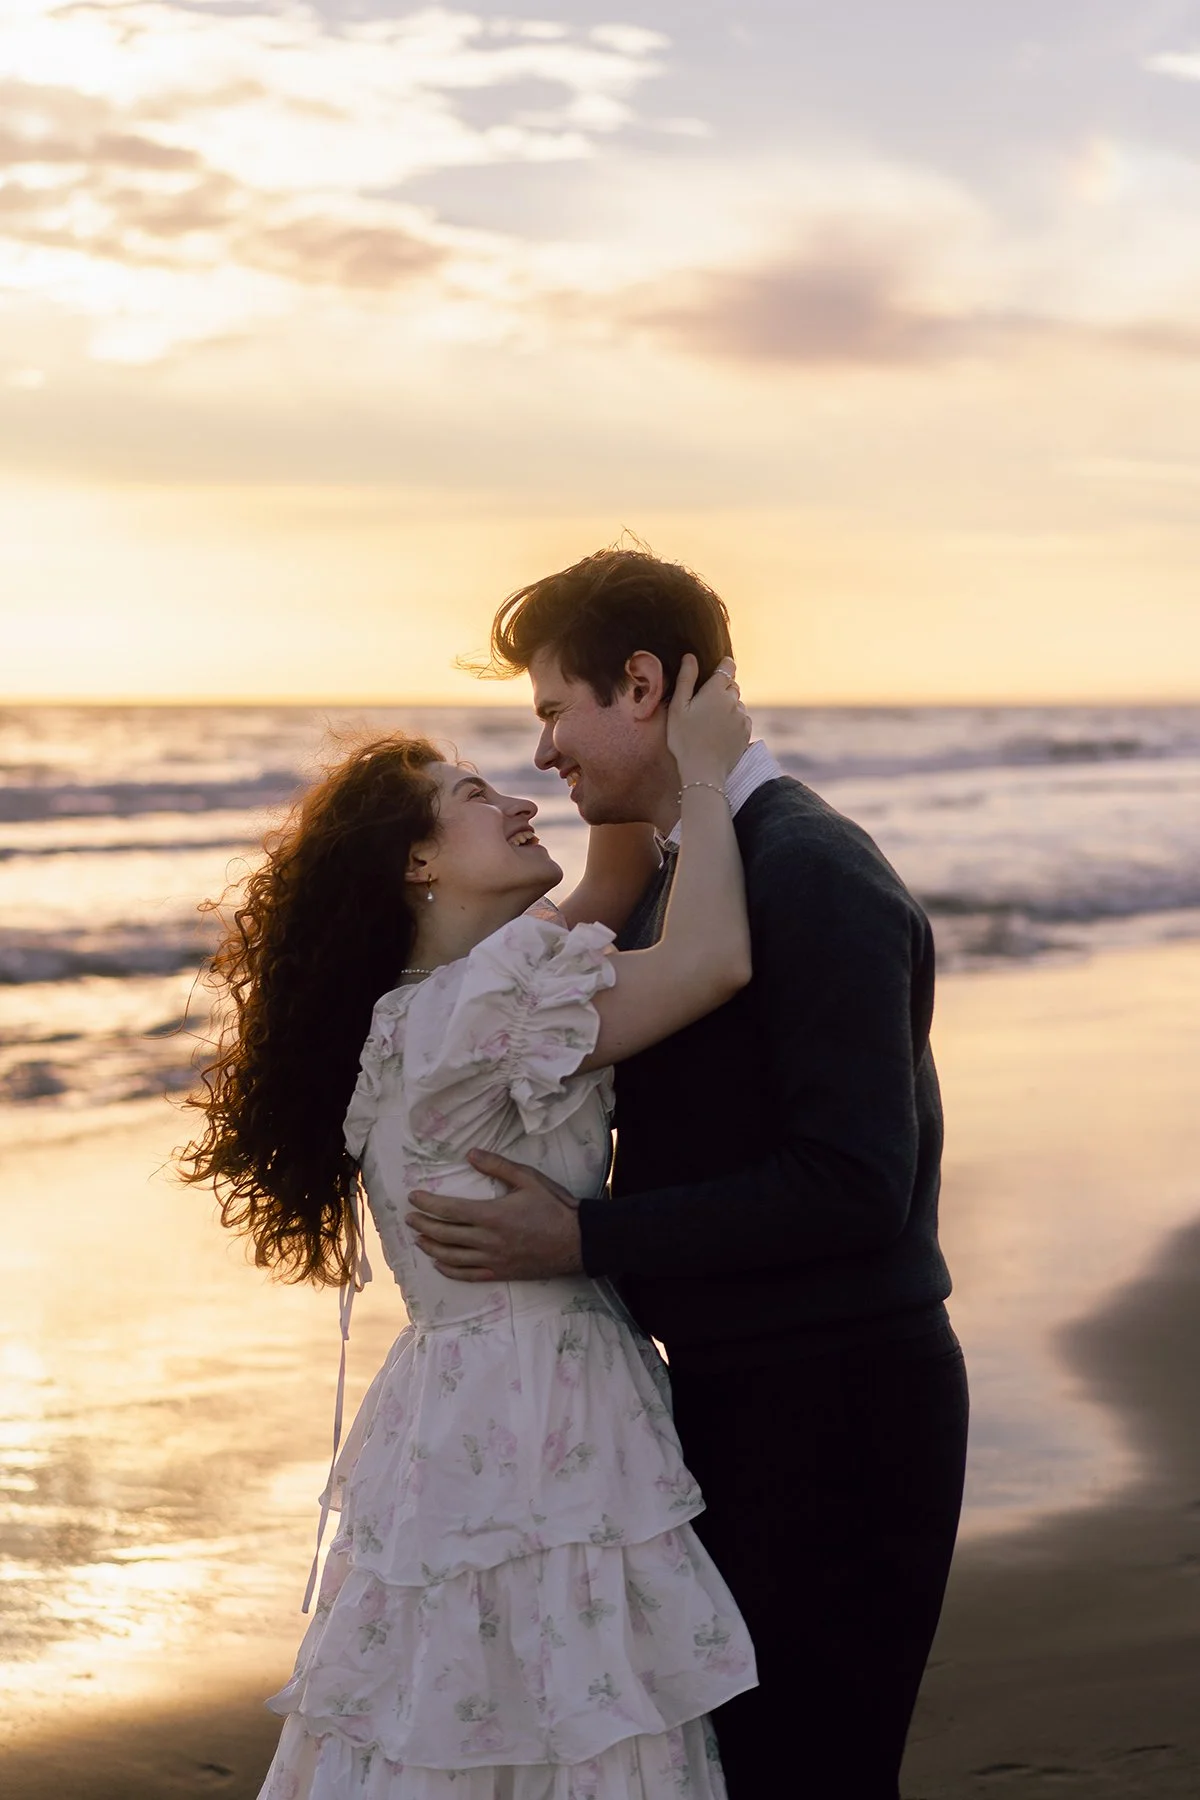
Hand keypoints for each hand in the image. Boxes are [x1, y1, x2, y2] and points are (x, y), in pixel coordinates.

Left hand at [406, 1151, 583, 1280]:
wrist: (578, 1241)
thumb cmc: (555, 1207)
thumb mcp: (529, 1178)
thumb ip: (497, 1166)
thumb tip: (470, 1154)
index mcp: (492, 1215)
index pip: (449, 1210)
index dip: (427, 1204)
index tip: (413, 1198)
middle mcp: (487, 1240)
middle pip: (444, 1234)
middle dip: (423, 1225)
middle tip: (410, 1217)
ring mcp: (493, 1260)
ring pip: (451, 1257)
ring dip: (431, 1247)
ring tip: (418, 1238)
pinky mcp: (500, 1273)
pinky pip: (467, 1275)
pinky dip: (449, 1270)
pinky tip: (439, 1263)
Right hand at [666, 652, 750, 786]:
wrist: (703, 771)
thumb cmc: (684, 739)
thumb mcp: (678, 708)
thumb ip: (686, 679)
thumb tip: (690, 657)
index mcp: (716, 691)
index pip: (728, 667)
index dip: (723, 666)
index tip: (717, 670)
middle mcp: (733, 701)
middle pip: (732, 686)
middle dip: (721, 690)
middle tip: (704, 706)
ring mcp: (742, 717)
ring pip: (736, 704)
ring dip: (727, 708)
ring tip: (709, 724)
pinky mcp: (746, 732)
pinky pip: (741, 719)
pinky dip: (733, 722)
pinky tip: (718, 734)